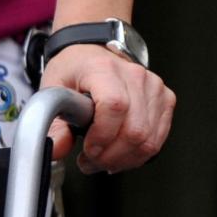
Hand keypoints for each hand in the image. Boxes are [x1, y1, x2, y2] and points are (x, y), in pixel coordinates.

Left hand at [40, 43, 174, 173]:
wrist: (92, 55)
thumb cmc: (74, 70)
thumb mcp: (52, 91)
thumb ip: (52, 124)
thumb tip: (57, 149)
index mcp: (103, 69)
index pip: (115, 106)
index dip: (102, 136)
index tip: (87, 148)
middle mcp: (134, 76)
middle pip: (135, 130)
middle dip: (109, 156)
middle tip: (90, 161)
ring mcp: (153, 88)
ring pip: (148, 140)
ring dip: (122, 160)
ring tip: (102, 159)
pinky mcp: (165, 100)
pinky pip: (157, 140)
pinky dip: (137, 155)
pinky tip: (119, 155)